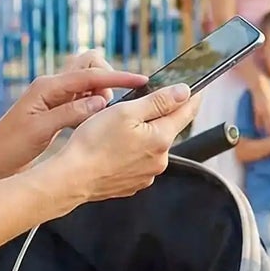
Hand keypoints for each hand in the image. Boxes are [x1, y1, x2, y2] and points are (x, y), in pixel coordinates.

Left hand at [0, 51, 147, 173]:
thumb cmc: (10, 145)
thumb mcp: (41, 130)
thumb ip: (71, 113)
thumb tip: (101, 101)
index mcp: (47, 87)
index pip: (89, 74)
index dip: (117, 76)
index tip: (141, 81)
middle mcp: (52, 86)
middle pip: (89, 66)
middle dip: (107, 78)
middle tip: (111, 104)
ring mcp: (54, 96)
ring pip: (87, 82)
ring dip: (101, 93)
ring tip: (105, 115)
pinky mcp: (56, 108)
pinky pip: (82, 98)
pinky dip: (94, 104)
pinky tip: (97, 120)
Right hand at [54, 82, 197, 206]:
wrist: (72, 178)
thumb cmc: (93, 143)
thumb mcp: (126, 111)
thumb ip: (158, 100)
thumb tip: (184, 92)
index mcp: (161, 138)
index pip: (187, 112)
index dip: (192, 96)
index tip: (197, 87)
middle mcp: (160, 159)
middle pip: (167, 129)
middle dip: (158, 116)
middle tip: (136, 106)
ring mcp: (148, 174)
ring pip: (152, 146)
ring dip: (143, 135)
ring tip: (116, 130)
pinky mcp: (134, 183)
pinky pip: (139, 161)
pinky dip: (131, 152)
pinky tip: (113, 148)